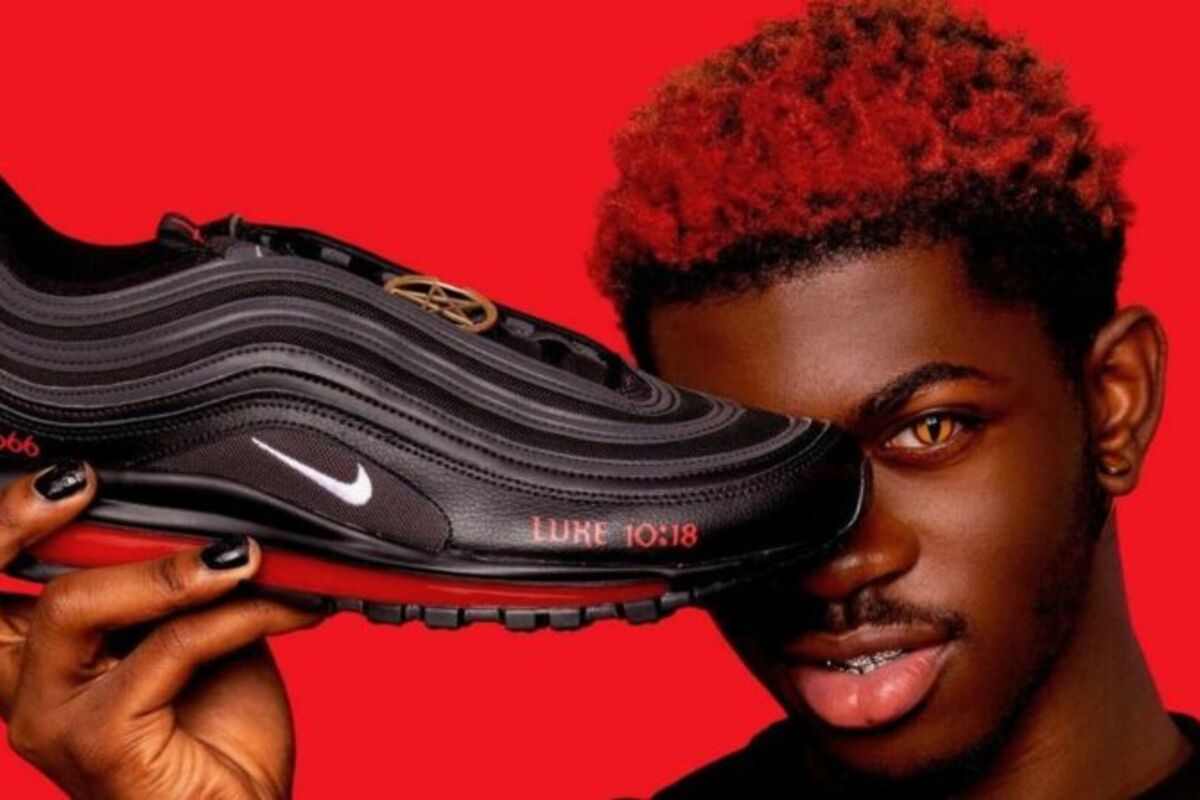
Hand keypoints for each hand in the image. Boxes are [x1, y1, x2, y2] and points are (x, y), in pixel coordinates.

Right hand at [0, 460, 322, 798]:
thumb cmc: (218, 734)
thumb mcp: (196, 634)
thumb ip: (175, 583)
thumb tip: (206, 517)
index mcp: (41, 657)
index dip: (10, 519)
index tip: (74, 475)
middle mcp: (26, 691)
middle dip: (17, 522)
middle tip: (86, 484)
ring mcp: (53, 723)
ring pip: (74, 607)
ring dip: (166, 568)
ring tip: (240, 557)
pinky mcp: (99, 745)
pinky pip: (165, 649)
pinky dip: (232, 615)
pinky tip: (283, 609)